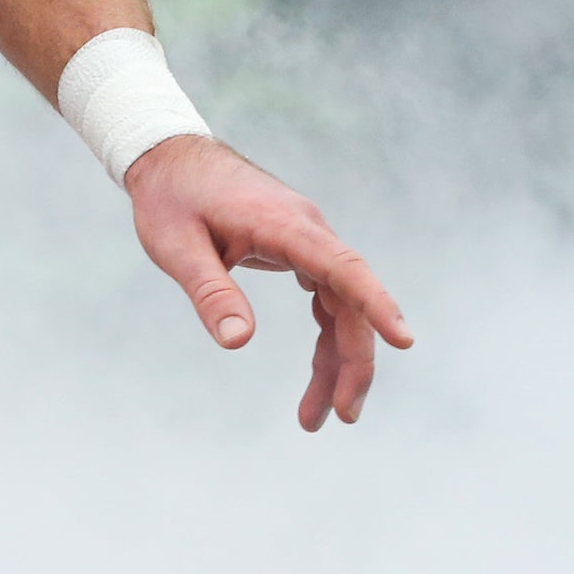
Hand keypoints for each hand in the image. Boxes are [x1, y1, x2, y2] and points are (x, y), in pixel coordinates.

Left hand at [122, 135, 411, 431]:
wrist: (169, 156)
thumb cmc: (170, 199)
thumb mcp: (176, 247)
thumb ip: (210, 291)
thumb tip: (237, 342)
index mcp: (285, 226)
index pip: (344, 267)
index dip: (376, 304)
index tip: (403, 342)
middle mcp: (308, 231)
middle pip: (349, 301)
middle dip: (352, 362)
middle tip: (339, 417)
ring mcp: (308, 240)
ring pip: (341, 307)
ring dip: (337, 360)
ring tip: (319, 416)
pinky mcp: (299, 249)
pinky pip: (327, 298)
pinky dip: (326, 338)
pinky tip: (320, 373)